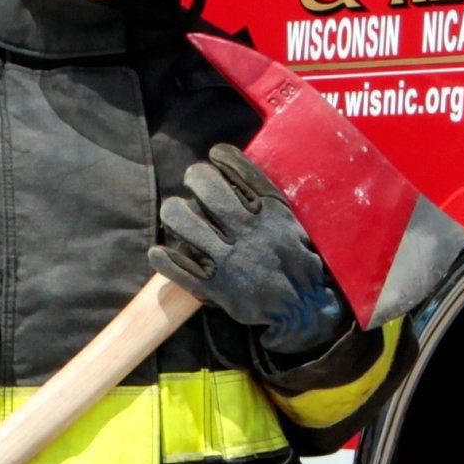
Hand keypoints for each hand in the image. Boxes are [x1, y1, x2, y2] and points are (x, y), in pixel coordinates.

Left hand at [154, 142, 348, 362]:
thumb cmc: (296, 262)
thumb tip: (236, 177)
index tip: (214, 156)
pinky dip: (163, 258)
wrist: (303, 307)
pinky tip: (159, 252)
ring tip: (174, 212)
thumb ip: (267, 204)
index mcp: (272, 214)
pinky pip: (179, 269)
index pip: (241, 172)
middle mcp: (249, 232)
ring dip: (173, 212)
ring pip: (185, 224)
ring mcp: (231, 261)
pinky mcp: (217, 288)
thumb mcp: (291, 226)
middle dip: (194, 177)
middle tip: (192, 179)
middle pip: (207, 191)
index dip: (222, 157)